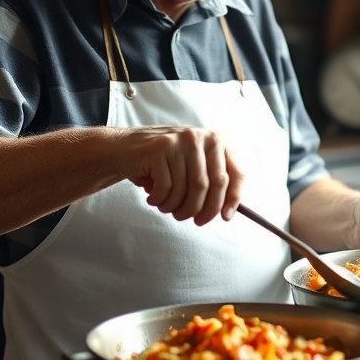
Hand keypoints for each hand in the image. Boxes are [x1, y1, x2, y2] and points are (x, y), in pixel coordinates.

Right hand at [116, 125, 243, 225]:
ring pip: (187, 190)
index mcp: (215, 141)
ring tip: (168, 208)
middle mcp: (199, 137)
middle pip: (211, 185)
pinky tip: (154, 198)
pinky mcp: (158, 149)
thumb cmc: (163, 162)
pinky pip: (166, 188)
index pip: (235, 173)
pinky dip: (160, 201)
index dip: (233, 199)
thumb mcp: (192, 164)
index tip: (225, 218)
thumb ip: (211, 181)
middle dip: (203, 210)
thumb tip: (228, 211)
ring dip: (177, 208)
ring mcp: (179, 141)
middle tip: (194, 221)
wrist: (124, 148)